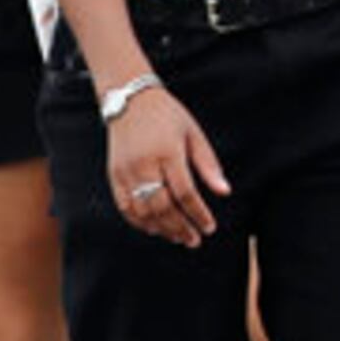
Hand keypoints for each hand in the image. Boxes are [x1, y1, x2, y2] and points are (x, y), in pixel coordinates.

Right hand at [105, 84, 230, 247]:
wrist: (129, 99)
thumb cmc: (167, 115)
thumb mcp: (193, 133)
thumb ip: (208, 164)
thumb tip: (225, 192)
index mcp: (167, 151)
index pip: (185, 193)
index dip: (198, 214)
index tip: (209, 227)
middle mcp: (144, 163)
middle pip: (163, 206)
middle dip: (181, 228)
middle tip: (194, 241)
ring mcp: (126, 171)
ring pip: (143, 211)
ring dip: (162, 229)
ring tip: (178, 237)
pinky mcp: (114, 175)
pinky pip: (125, 206)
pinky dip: (140, 222)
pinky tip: (155, 229)